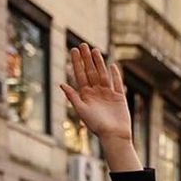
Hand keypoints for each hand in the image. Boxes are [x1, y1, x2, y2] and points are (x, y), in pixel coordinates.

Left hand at [61, 44, 137, 171]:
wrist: (114, 135)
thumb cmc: (96, 126)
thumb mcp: (81, 111)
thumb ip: (73, 97)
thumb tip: (62, 83)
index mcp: (85, 95)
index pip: (79, 75)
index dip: (76, 62)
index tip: (74, 50)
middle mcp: (96, 93)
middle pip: (90, 72)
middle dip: (86, 58)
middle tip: (82, 44)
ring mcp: (108, 94)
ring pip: (102, 74)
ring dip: (98, 62)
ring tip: (94, 50)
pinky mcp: (119, 98)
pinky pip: (117, 83)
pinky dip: (115, 75)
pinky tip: (112, 65)